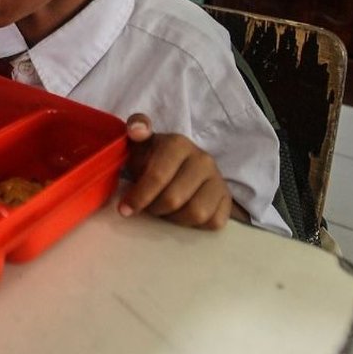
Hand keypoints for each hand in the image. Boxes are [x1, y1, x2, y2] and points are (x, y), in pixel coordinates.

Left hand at [118, 114, 239, 229]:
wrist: (180, 166)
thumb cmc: (154, 158)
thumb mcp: (140, 143)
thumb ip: (136, 129)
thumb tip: (137, 129)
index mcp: (178, 144)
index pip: (157, 176)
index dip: (138, 196)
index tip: (125, 209)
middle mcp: (202, 159)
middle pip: (173, 199)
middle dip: (154, 208)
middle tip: (147, 207)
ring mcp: (218, 179)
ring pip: (195, 213)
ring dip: (174, 219)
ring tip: (164, 210)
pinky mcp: (227, 198)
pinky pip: (213, 222)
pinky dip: (195, 224)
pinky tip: (183, 214)